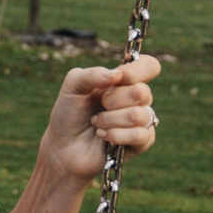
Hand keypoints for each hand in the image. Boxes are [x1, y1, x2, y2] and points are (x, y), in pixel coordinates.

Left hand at [39, 54, 160, 181]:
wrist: (63, 147)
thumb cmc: (69, 114)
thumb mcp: (73, 86)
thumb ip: (91, 74)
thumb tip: (117, 74)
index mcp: (124, 80)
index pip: (149, 66)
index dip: (136, 71)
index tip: (117, 78)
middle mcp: (136, 99)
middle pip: (143, 92)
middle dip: (113, 100)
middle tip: (99, 106)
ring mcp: (141, 121)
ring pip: (139, 115)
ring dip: (110, 120)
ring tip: (96, 123)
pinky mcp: (141, 142)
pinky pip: (140, 135)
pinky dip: (115, 135)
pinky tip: (102, 136)